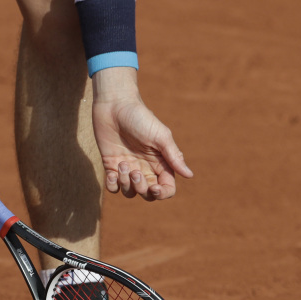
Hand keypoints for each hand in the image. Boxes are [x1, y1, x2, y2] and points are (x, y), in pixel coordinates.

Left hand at [90, 68, 192, 199]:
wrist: (114, 105)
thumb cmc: (140, 118)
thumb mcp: (160, 136)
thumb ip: (174, 156)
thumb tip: (189, 175)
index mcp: (160, 162)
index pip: (166, 188)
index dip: (162, 193)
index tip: (153, 187)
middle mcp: (145, 168)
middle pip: (148, 194)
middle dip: (141, 188)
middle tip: (134, 171)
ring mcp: (128, 168)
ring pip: (130, 192)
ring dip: (126, 184)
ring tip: (123, 164)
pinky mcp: (111, 165)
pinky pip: (113, 187)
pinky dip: (112, 186)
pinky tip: (111, 174)